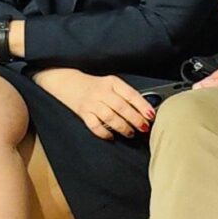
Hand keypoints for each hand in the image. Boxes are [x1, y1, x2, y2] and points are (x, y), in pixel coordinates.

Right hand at [36, 68, 156, 138]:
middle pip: (121, 107)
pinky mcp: (83, 113)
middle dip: (135, 119)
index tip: (151, 115)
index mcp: (111, 82)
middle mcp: (101, 91)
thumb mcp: (110, 84)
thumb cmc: (93, 85)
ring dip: (122, 127)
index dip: (142, 106)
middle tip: (143, 127)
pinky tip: (112, 136)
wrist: (67, 82)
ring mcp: (91, 103)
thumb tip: (144, 111)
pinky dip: (104, 133)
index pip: (130, 94)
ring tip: (130, 133)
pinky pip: (95, 126)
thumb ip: (125, 95)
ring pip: (110, 117)